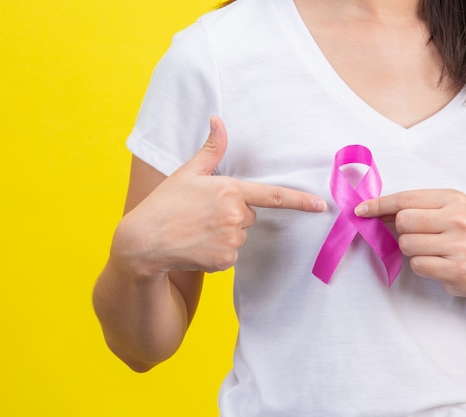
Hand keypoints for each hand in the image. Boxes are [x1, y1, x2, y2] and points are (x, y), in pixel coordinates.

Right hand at [113, 116, 327, 275]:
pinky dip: (217, 252)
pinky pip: (230, 254)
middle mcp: (235, 215)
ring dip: (225, 234)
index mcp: (229, 190)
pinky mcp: (224, 260)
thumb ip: (211, 149)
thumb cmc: (165, 204)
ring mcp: (231, 240)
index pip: (273, 196)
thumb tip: (218, 120)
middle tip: (203, 214)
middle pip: (250, 216)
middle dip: (233, 214)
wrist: (144, 241)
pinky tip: (196, 245)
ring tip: (197, 230)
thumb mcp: (188, 173)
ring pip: (239, 236)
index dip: (300, 201)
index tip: (321, 206)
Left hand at [355, 189, 465, 298]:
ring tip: (430, 250)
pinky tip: (436, 263)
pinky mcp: (456, 268)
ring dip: (410, 250)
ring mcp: (459, 244)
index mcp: (452, 198)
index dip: (378, 205)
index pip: (405, 199)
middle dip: (401, 230)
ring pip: (406, 244)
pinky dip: (420, 265)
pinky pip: (416, 264)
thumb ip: (407, 208)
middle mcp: (458, 218)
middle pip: (403, 221)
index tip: (360, 210)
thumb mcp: (437, 214)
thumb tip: (366, 208)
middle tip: (418, 235)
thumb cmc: (452, 237)